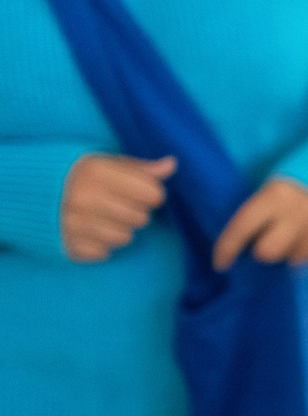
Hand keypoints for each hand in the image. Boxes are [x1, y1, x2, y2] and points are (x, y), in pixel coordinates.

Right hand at [59, 154, 174, 261]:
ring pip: (125, 237)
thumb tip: (172, 165)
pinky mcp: (68, 244)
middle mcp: (83, 198)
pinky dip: (100, 244)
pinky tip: (89, 230)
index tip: (140, 191)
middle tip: (117, 205)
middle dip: (135, 212)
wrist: (28, 194)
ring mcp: (73, 223)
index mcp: (95, 172)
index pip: (152, 193)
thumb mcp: (106, 163)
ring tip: (103, 217)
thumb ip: (140, 167)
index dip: (151, 193)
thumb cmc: (78, 176)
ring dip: (119, 229)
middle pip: (141, 218)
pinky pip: (104, 252)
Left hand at [211, 177, 307, 272]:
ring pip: (294, 260)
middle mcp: (297, 218)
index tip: (220, 263)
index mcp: (277, 197)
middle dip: (266, 249)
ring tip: (304, 233)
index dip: (226, 248)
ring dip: (294, 250)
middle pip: (267, 253)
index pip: (241, 228)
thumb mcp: (282, 184)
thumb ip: (264, 208)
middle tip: (274, 238)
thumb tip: (248, 238)